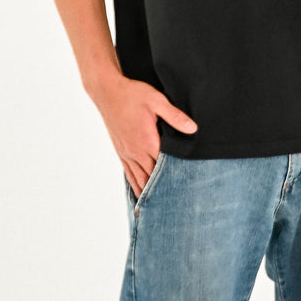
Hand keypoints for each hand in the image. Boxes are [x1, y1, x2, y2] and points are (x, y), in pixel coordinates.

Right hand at [90, 73, 196, 195]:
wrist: (107, 91)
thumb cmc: (132, 94)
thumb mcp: (157, 101)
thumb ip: (175, 116)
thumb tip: (193, 128)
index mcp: (148, 142)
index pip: (164, 167)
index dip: (174, 180)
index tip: (185, 192)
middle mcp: (136, 152)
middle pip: (152, 178)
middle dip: (163, 191)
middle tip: (175, 207)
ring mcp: (127, 153)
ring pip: (139, 179)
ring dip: (149, 193)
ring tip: (158, 209)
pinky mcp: (120, 151)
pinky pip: (128, 173)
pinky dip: (135, 185)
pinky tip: (140, 194)